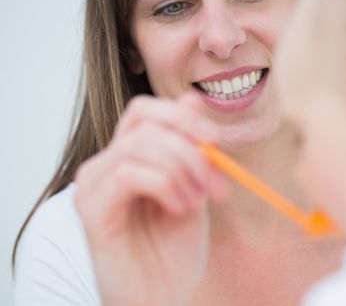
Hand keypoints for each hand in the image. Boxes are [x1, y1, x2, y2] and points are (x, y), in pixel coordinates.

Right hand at [74, 94, 225, 305]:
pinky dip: (164, 185)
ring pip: (139, 145)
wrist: (160, 298)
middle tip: (216, 183)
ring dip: (182, 169)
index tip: (217, 140)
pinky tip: (179, 208)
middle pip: (144, 123)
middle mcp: (106, 164)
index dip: (182, 115)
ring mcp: (94, 184)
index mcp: (130, 158)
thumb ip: (191, 150)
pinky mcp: (90, 208)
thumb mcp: (194, 190)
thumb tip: (191, 97)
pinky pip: (129, 173)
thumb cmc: (174, 249)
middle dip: (190, 148)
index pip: (145, 111)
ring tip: (197, 202)